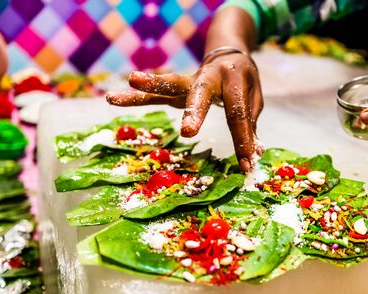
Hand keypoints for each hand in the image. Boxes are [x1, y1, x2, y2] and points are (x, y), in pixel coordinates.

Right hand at [106, 52, 263, 171]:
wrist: (229, 55)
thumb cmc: (243, 82)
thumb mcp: (254, 98)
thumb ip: (250, 124)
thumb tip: (253, 154)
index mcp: (235, 77)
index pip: (238, 112)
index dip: (242, 139)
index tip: (246, 164)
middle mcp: (210, 76)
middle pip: (201, 93)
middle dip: (194, 112)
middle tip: (188, 132)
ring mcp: (190, 80)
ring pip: (170, 84)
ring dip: (150, 85)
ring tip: (130, 81)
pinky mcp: (177, 88)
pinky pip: (156, 94)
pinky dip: (136, 97)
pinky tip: (113, 98)